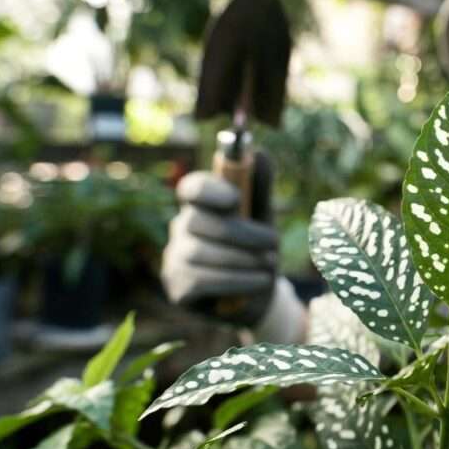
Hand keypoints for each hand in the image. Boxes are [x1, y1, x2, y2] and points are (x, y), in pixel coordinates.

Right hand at [162, 171, 276, 324]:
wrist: (261, 296)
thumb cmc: (258, 250)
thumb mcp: (264, 218)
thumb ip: (260, 186)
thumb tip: (258, 152)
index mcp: (201, 205)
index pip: (192, 188)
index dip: (210, 190)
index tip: (236, 199)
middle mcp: (181, 228)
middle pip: (198, 221)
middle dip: (242, 233)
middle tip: (274, 244)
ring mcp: (174, 258)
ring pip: (200, 253)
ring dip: (243, 260)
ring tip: (269, 266)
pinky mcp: (177, 288)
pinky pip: (201, 280)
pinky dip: (236, 280)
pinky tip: (258, 282)